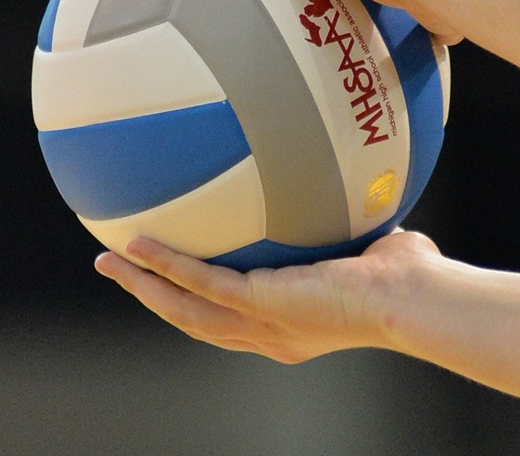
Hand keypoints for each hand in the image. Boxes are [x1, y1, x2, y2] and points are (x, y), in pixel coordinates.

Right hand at [94, 229, 443, 362]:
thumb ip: (347, 227)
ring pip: (182, 310)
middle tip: (117, 270)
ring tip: (107, 260)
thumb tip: (351, 185)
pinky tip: (137, 244)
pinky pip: (200, 283)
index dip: (194, 302)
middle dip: (152, 298)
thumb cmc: (405, 277)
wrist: (412, 298)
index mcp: (288, 326)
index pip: (229, 320)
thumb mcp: (367, 248)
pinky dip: (166, 264)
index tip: (171, 282)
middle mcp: (268, 334)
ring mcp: (260, 323)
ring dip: (143, 286)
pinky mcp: (260, 304)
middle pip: (192, 322)